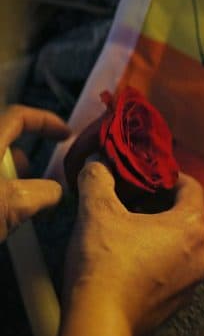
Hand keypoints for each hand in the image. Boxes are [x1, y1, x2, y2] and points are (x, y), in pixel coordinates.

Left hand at [0, 105, 70, 240]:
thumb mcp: (15, 203)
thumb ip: (46, 193)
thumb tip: (58, 193)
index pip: (18, 116)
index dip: (46, 121)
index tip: (66, 135)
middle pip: (6, 146)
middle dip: (28, 166)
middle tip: (41, 186)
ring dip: (13, 186)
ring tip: (23, 210)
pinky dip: (1, 199)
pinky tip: (4, 220)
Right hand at [63, 161, 203, 335]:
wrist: (100, 323)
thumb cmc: (104, 263)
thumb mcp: (96, 212)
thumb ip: (99, 180)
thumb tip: (99, 163)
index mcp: (191, 228)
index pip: (192, 188)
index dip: (171, 177)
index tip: (150, 176)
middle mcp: (202, 254)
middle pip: (188, 218)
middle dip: (162, 206)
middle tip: (133, 202)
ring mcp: (194, 282)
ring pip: (182, 247)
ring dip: (160, 236)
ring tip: (128, 232)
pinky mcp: (179, 304)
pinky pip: (174, 272)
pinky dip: (158, 261)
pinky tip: (130, 263)